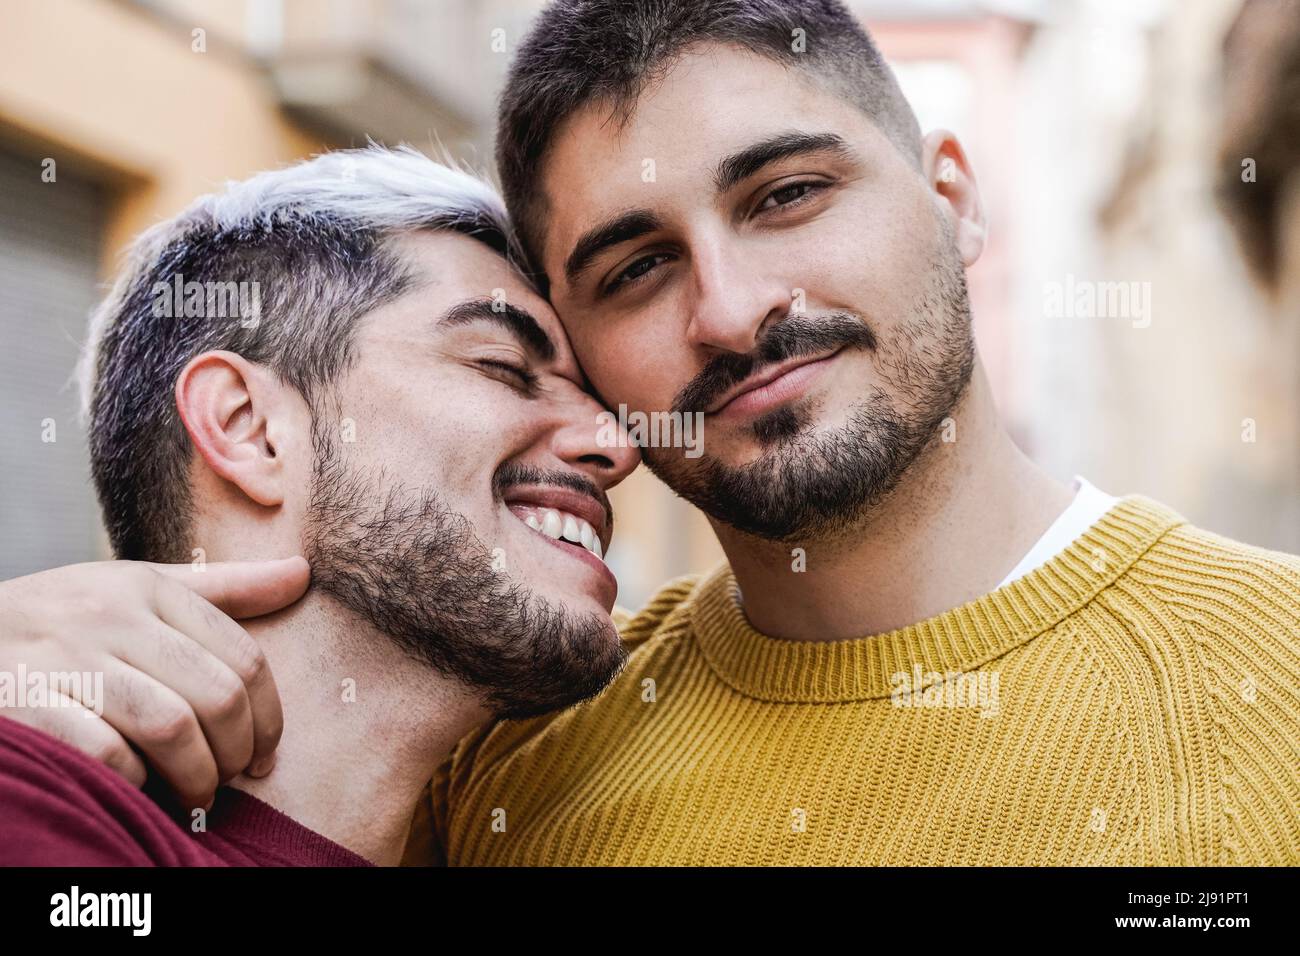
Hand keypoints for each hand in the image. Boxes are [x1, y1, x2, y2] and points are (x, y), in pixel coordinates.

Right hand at [0, 556, 308, 809]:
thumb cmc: (65, 618)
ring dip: (195, 775)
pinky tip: (136, 785)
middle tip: (232, 776)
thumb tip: (302, 573)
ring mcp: (68, 659)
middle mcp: (112, 618)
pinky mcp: (27, 702)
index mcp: (149, 590)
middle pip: (216, 696)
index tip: (265, 752)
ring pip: (171, 727)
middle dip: (237, 750)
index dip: (269, 717)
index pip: (244, 658)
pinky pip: (107, 755)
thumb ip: (223, 590)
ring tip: (196, 792)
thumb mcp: (139, 588)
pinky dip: (133, 780)